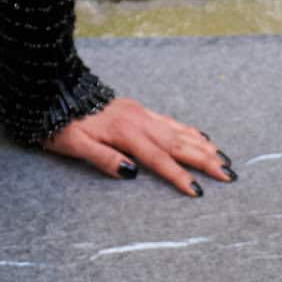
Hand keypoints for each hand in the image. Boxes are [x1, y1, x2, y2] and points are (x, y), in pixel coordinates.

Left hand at [44, 98, 232, 196]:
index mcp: (126, 133)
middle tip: (228, 174)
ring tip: (223, 158)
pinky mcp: (137, 109)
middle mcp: (139, 121)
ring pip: (178, 131)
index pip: (159, 159)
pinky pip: (170, 120)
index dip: (179, 176)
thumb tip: (131, 173)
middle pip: (178, 144)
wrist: (53, 90)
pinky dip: (188, 130)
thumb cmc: (60, 124)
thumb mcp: (74, 145)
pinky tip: (199, 136)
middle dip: (205, 160)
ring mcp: (140, 113)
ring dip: (202, 146)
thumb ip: (103, 158)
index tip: (198, 191)